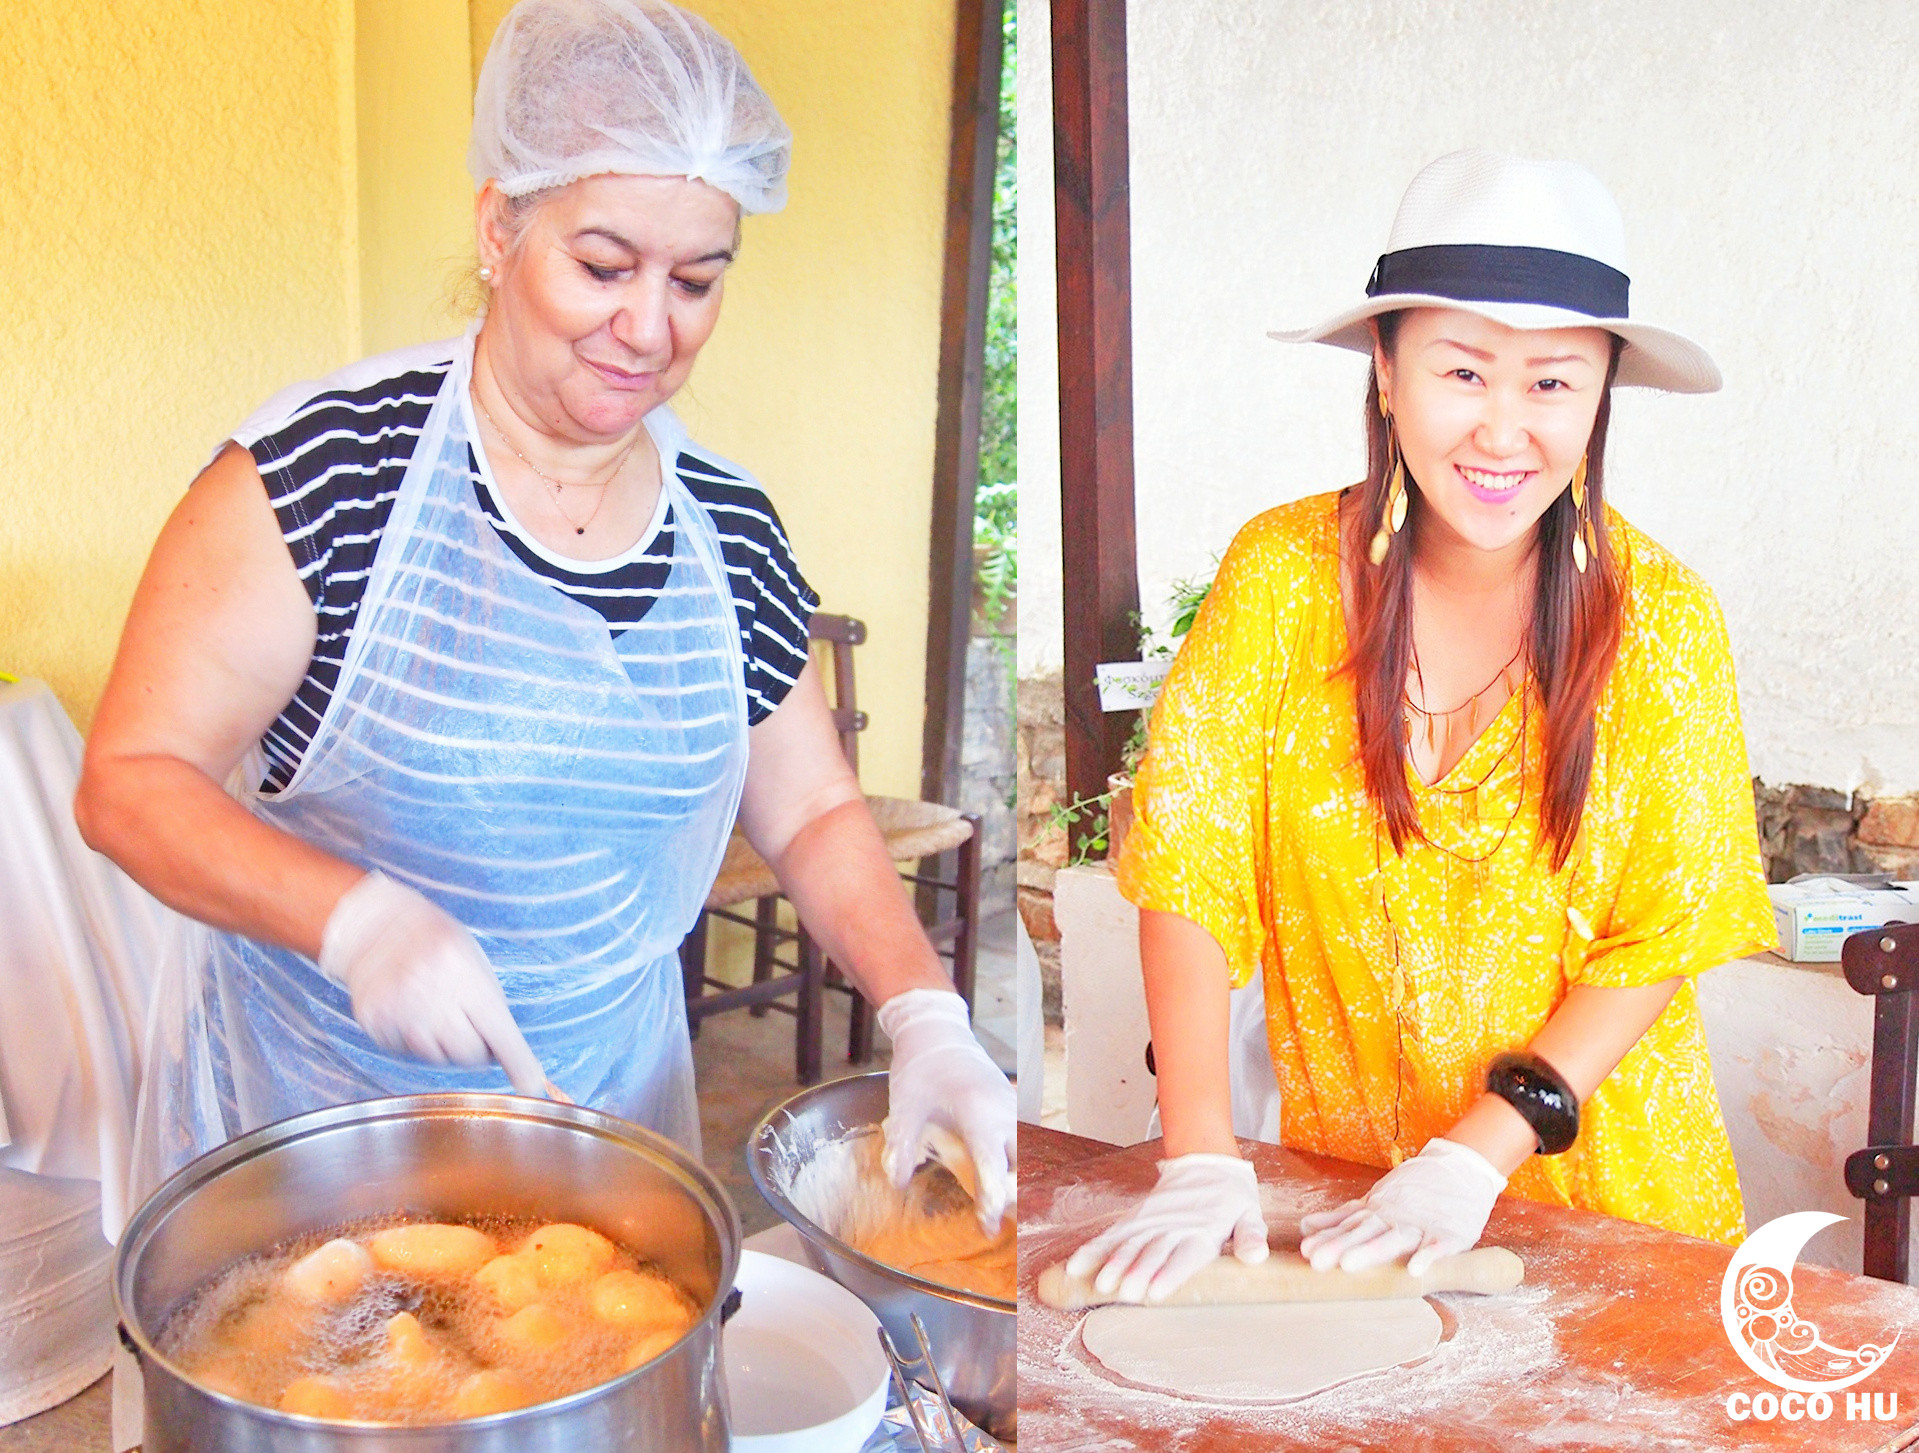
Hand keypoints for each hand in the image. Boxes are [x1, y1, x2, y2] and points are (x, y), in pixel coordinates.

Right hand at [319, 872, 546, 1095]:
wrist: (375, 924)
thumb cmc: (433, 940)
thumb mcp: (472, 958)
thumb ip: (488, 1001)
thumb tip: (502, 1050)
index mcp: (463, 973)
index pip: (499, 1031)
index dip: (519, 1062)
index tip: (532, 1085)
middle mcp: (431, 995)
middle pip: (468, 1054)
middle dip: (473, 1046)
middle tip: (463, 1020)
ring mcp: (399, 1010)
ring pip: (436, 1057)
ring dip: (441, 1043)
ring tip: (431, 1007)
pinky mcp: (374, 1021)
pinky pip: (405, 1051)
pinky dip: (410, 1038)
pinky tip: (407, 1009)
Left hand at [878, 988, 1016, 1233]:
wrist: (938, 1034)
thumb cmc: (921, 1069)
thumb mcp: (904, 1108)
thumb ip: (902, 1147)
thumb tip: (898, 1184)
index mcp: (979, 1115)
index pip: (993, 1168)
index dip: (992, 1202)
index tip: (988, 1227)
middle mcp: (1005, 1113)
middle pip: (1027, 1165)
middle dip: (1022, 1196)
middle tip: (1012, 1224)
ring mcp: (1015, 1108)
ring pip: (1035, 1152)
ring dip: (1028, 1180)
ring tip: (1023, 1211)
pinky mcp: (1016, 1107)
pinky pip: (1033, 1140)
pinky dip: (1031, 1163)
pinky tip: (1024, 1183)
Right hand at [1064, 1153, 1267, 1303]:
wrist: (1205, 1160)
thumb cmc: (1231, 1196)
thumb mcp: (1249, 1213)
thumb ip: (1250, 1236)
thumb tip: (1256, 1257)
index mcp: (1202, 1231)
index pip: (1184, 1255)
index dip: (1170, 1273)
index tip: (1156, 1291)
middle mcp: (1172, 1227)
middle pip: (1152, 1252)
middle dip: (1137, 1273)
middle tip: (1124, 1292)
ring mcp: (1150, 1222)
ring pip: (1128, 1244)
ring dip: (1113, 1263)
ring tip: (1100, 1283)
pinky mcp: (1136, 1219)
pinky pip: (1112, 1235)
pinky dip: (1093, 1250)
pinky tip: (1076, 1266)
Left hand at [1297, 1138, 1505, 1274]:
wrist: (1461, 1170)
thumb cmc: (1414, 1192)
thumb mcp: (1375, 1202)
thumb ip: (1341, 1218)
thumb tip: (1304, 1226)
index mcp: (1377, 1214)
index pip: (1348, 1228)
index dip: (1327, 1239)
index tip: (1304, 1251)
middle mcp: (1394, 1219)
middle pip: (1364, 1233)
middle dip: (1339, 1246)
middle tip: (1315, 1260)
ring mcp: (1421, 1226)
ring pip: (1394, 1239)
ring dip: (1372, 1250)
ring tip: (1349, 1264)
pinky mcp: (1449, 1234)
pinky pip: (1438, 1247)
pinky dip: (1428, 1256)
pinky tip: (1415, 1269)